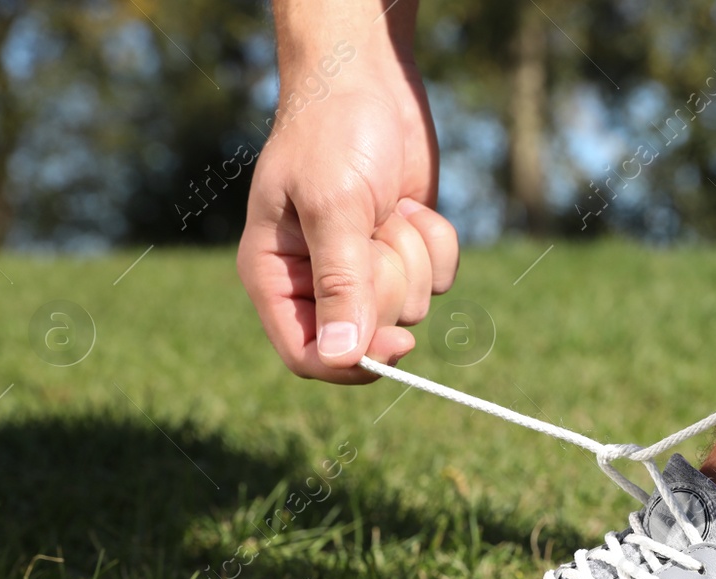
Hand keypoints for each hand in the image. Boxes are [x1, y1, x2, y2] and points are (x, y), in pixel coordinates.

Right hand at [238, 59, 457, 383]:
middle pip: (368, 333)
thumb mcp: (334, 206)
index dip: (351, 362)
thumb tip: (342, 358)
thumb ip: (340, 285)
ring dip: (413, 254)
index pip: (306, 354)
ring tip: (388, 207)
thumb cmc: (333, 133)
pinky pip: (439, 280)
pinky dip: (436, 241)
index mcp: (275, 277)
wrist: (368, 79)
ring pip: (411, 306)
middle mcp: (316, 281)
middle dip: (389, 282)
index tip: (398, 343)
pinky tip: (411, 204)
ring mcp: (364, 268)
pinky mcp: (404, 252)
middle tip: (378, 229)